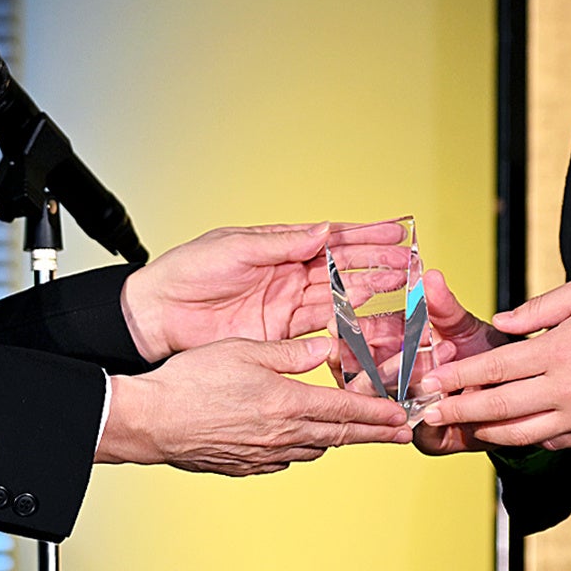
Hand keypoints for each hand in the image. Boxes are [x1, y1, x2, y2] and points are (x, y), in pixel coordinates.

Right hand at [98, 335, 412, 475]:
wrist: (151, 421)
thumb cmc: (190, 381)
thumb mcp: (244, 350)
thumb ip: (289, 352)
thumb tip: (325, 349)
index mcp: (286, 403)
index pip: (346, 410)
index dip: (378, 413)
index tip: (402, 416)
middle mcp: (281, 435)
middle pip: (339, 435)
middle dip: (374, 433)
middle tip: (401, 434)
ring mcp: (263, 455)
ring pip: (313, 448)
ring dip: (338, 440)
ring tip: (355, 434)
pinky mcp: (244, 466)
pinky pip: (284, 459)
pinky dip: (302, 450)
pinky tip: (301, 443)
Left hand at [120, 219, 410, 360]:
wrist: (157, 316)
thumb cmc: (188, 273)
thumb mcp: (236, 249)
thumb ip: (282, 244)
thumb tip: (322, 231)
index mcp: (280, 248)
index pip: (332, 240)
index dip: (366, 237)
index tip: (398, 233)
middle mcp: (289, 277)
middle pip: (344, 271)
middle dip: (380, 268)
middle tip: (412, 268)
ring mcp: (286, 308)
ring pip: (340, 304)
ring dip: (371, 301)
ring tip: (403, 299)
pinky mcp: (279, 338)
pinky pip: (320, 336)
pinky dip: (346, 336)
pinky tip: (369, 336)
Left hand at [416, 276, 570, 450]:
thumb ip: (538, 308)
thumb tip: (503, 321)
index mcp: (559, 351)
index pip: (495, 368)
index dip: (459, 376)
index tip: (432, 379)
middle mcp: (564, 389)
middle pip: (498, 406)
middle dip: (458, 409)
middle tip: (428, 412)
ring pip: (520, 433)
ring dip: (485, 430)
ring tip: (461, 424)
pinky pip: (550, 442)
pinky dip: (523, 440)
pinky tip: (507, 433)